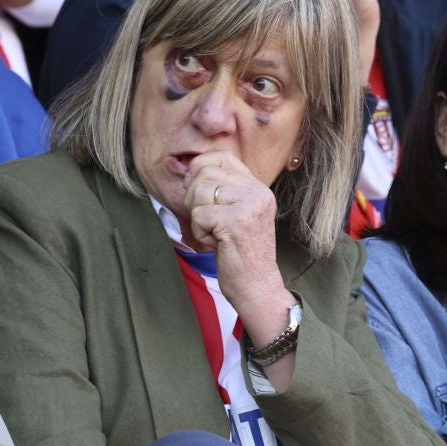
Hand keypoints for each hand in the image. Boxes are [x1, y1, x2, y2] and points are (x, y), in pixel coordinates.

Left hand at [182, 152, 293, 341]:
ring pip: (199, 193)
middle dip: (194, 198)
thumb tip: (188, 169)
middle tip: (207, 222)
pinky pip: (199, 215)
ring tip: (214, 234)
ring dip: (197, 218)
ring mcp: (249, 206)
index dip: (200, 169)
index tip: (197, 192)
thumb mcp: (237, 215)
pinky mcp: (236, 222)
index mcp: (258, 188)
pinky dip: (199, 232)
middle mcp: (258, 192)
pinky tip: (215, 244)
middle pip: (205, 174)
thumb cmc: (241, 255)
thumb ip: (222, 191)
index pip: (222, 157)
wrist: (258, 288)